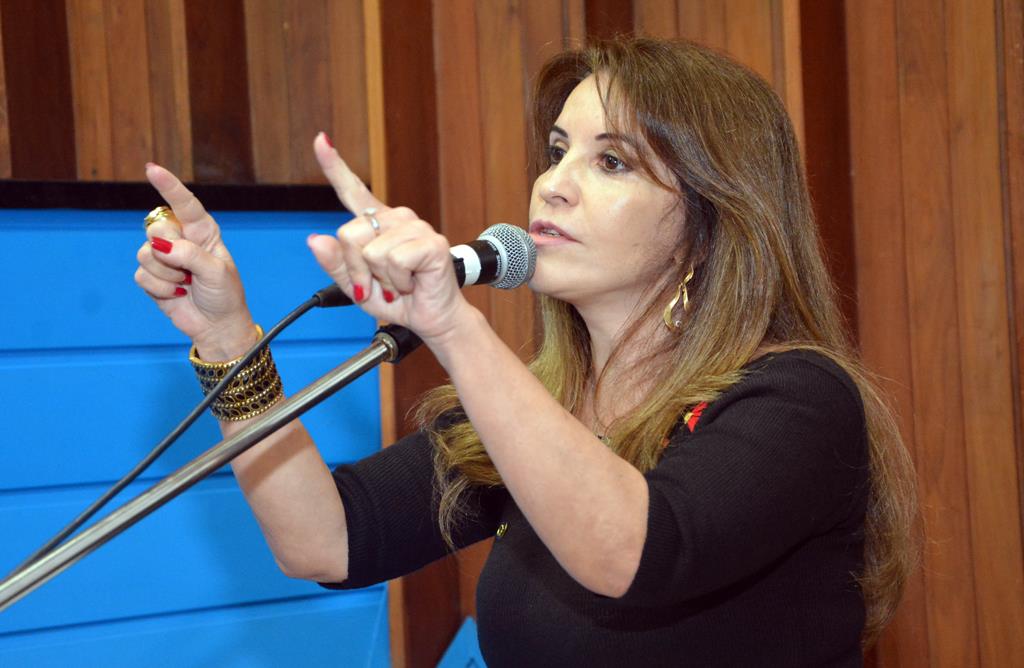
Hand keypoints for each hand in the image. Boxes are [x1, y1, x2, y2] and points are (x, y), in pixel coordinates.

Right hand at [134, 164, 256, 359]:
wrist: (216, 325)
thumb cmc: (224, 295)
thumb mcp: (217, 272)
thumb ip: (191, 254)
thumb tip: (161, 245)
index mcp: (203, 231)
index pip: (184, 203)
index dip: (168, 185)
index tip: (152, 169)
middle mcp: (181, 238)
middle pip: (156, 228)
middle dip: (170, 251)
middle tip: (189, 270)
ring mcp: (164, 256)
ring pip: (146, 253)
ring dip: (167, 275)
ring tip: (187, 284)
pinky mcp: (152, 275)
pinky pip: (141, 275)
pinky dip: (160, 289)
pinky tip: (176, 294)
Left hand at [307, 133, 471, 344]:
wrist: (431, 318)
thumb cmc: (398, 301)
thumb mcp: (356, 287)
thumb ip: (335, 264)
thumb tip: (315, 240)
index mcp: (378, 224)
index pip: (352, 189)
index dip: (334, 165)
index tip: (321, 140)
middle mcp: (396, 219)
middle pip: (348, 235)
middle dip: (356, 270)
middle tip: (378, 285)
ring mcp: (415, 227)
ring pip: (370, 251)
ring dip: (381, 280)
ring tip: (399, 285)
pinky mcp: (430, 242)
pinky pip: (393, 260)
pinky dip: (398, 282)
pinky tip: (412, 283)